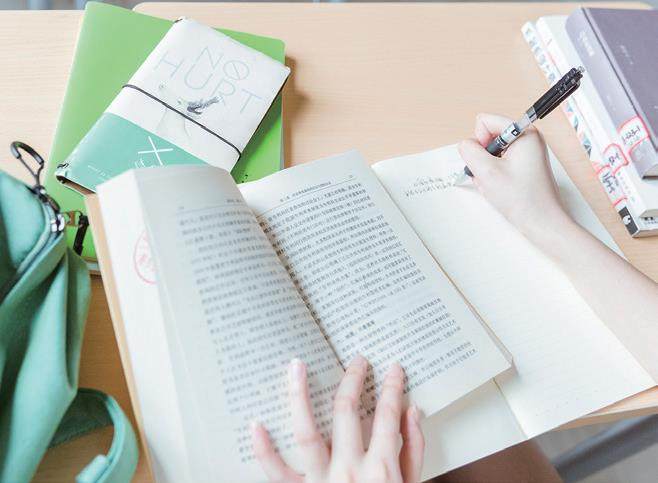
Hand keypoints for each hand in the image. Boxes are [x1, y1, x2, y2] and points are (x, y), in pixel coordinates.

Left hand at [251, 356, 424, 482]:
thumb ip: (413, 452)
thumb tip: (412, 413)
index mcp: (381, 470)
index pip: (387, 415)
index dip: (392, 387)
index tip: (394, 369)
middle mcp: (349, 471)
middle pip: (348, 412)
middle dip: (353, 379)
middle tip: (357, 360)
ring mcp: (321, 482)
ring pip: (307, 431)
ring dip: (299, 396)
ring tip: (297, 366)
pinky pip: (276, 474)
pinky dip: (264, 450)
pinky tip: (256, 424)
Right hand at [458, 113, 569, 233]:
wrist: (542, 223)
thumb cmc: (523, 200)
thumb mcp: (487, 172)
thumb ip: (470, 151)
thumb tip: (465, 144)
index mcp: (524, 133)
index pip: (485, 121)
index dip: (479, 142)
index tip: (489, 161)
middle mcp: (527, 139)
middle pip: (488, 137)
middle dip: (483, 158)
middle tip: (492, 177)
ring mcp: (526, 153)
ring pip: (491, 153)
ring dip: (487, 170)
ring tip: (497, 185)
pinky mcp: (523, 165)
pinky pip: (498, 164)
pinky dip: (494, 176)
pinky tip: (500, 188)